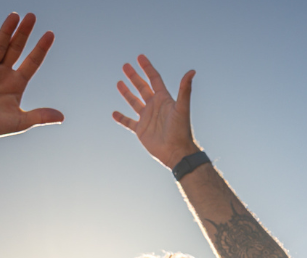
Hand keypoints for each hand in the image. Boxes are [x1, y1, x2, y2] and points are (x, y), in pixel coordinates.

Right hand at [0, 13, 63, 141]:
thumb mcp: (20, 122)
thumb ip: (39, 117)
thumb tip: (61, 117)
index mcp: (17, 83)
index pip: (32, 62)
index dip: (40, 48)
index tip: (50, 34)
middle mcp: (4, 73)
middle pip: (16, 49)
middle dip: (23, 33)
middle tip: (32, 16)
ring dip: (5, 32)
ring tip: (14, 16)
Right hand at [113, 55, 200, 169]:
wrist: (176, 151)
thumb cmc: (181, 130)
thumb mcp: (182, 107)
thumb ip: (184, 89)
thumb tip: (192, 71)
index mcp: (163, 99)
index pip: (154, 79)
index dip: (147, 68)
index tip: (140, 57)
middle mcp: (154, 106)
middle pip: (142, 87)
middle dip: (134, 77)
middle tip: (125, 65)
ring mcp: (147, 118)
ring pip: (134, 102)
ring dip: (127, 93)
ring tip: (119, 83)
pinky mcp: (141, 130)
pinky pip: (128, 122)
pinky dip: (121, 118)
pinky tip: (114, 113)